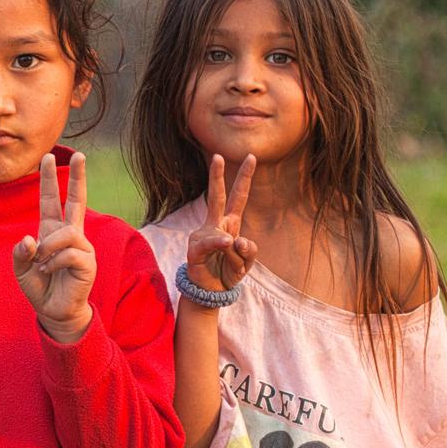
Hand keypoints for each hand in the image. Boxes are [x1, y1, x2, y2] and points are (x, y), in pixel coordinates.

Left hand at [12, 153, 95, 342]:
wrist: (54, 311)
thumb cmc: (40, 287)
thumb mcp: (22, 269)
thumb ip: (21, 253)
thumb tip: (30, 239)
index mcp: (52, 231)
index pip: (52, 200)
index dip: (50, 179)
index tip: (49, 157)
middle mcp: (69, 235)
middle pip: (76, 200)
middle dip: (77, 177)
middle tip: (80, 154)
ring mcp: (81, 247)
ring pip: (65, 233)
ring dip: (49, 248)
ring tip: (43, 264)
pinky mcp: (87, 262)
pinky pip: (69, 252)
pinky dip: (54, 262)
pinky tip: (51, 271)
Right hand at [187, 153, 257, 290]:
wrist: (210, 291)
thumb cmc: (228, 272)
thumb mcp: (247, 262)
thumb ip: (248, 250)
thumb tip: (235, 239)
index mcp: (230, 223)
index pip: (238, 197)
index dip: (245, 178)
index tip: (251, 157)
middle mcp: (216, 224)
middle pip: (217, 196)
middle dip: (217, 176)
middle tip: (218, 156)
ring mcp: (204, 235)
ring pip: (227, 235)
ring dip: (236, 256)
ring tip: (233, 268)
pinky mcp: (195, 248)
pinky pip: (212, 243)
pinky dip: (221, 245)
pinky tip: (225, 243)